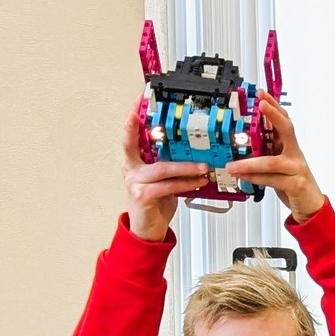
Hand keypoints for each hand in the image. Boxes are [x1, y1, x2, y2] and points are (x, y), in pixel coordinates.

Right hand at [120, 103, 213, 240]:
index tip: (139, 103)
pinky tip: (196, 183)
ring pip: (163, 169)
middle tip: (190, 136)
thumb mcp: (162, 181)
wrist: (147, 232)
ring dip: (187, 168)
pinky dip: (184, 184)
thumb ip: (170, 168)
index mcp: (133, 162)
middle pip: (149, 148)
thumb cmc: (155, 205)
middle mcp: (131, 169)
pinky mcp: (143, 196)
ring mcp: (135, 182)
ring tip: (204, 168)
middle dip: (170, 141)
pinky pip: (167, 186)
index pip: (131, 136)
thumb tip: (193, 157)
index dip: (133, 119)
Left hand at [225, 95, 323, 221]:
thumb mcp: (279, 165)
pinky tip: (243, 177)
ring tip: (232, 165)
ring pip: (271, 162)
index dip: (274, 106)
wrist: (311, 208)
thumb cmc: (293, 184)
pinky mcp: (295, 185)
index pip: (284, 121)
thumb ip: (267, 153)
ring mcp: (296, 169)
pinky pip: (271, 179)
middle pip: (286, 129)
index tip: (262, 94)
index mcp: (290, 147)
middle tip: (261, 105)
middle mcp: (294, 154)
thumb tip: (245, 145)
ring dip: (248, 163)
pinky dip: (254, 178)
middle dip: (273, 115)